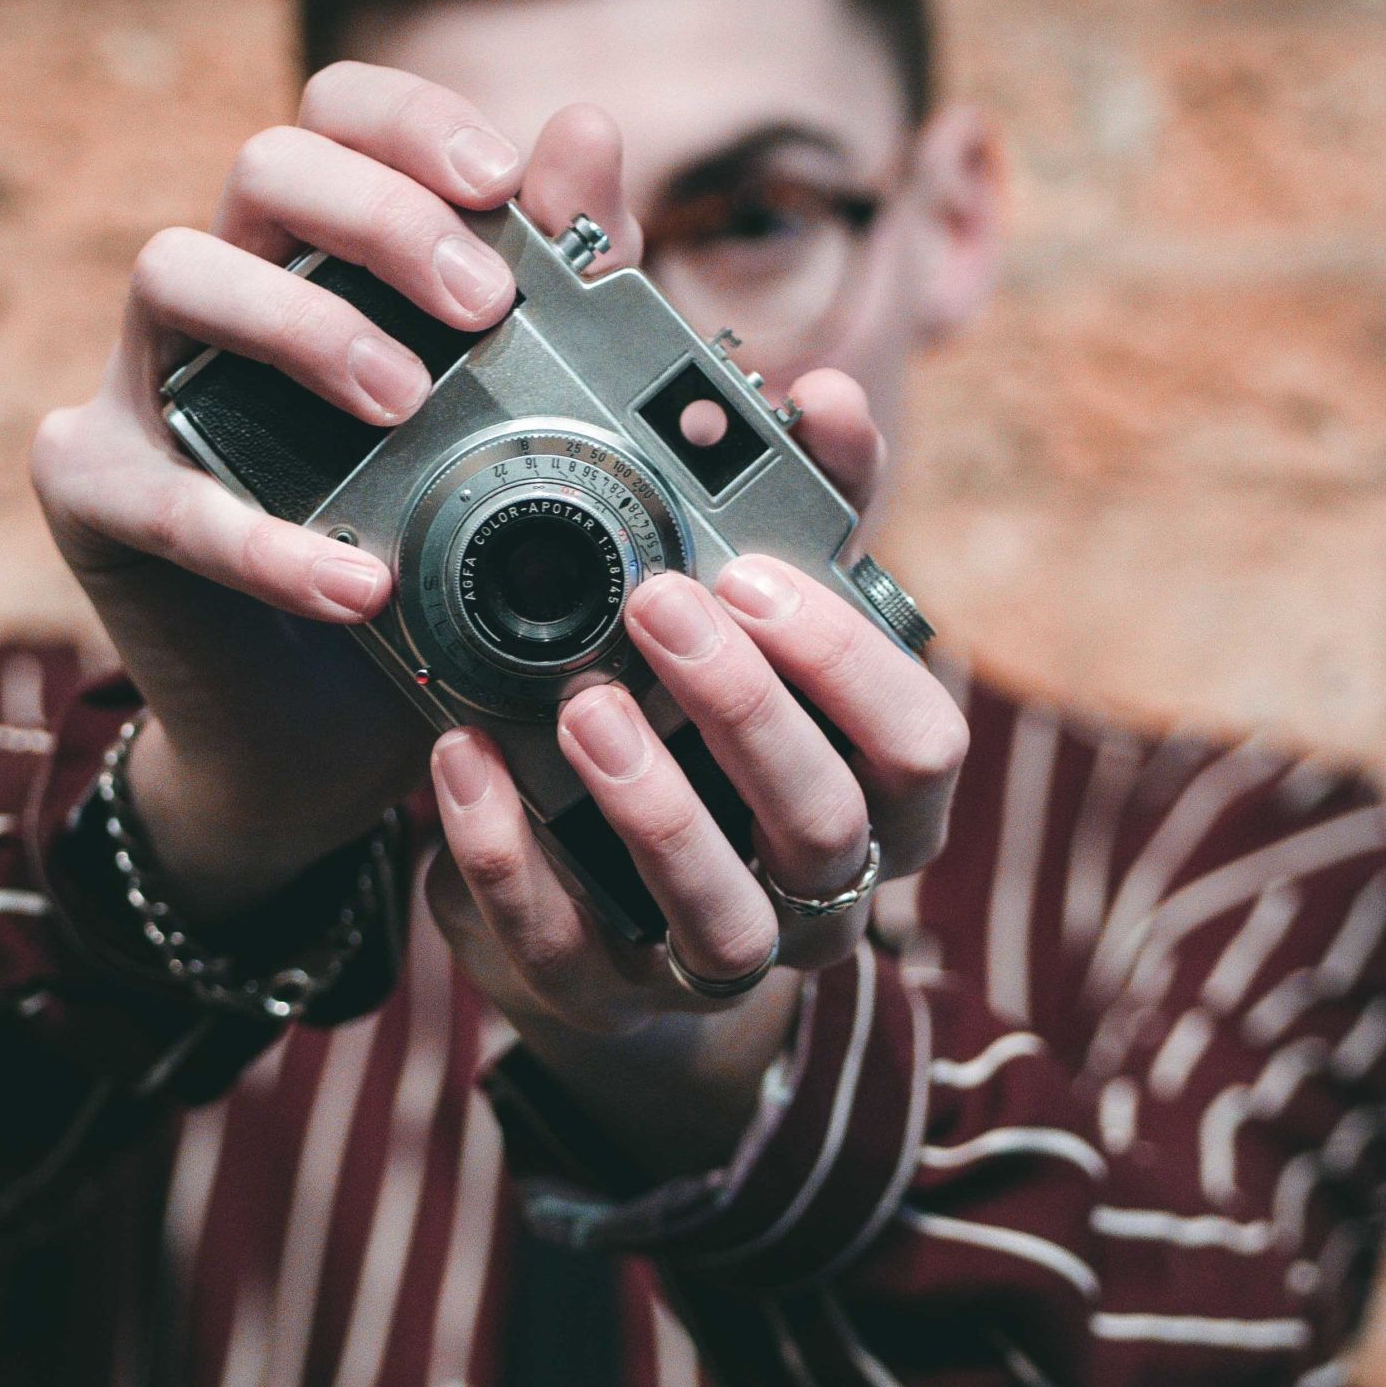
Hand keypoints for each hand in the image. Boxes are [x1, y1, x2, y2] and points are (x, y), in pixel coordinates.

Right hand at [30, 64, 640, 915]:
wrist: (332, 744)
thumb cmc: (427, 568)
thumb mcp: (514, 437)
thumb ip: (558, 291)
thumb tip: (590, 131)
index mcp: (317, 256)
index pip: (337, 118)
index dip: (410, 124)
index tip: (503, 181)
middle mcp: (222, 293)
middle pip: (263, 166)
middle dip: (378, 215)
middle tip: (480, 303)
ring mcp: (142, 381)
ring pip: (176, 270)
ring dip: (303, 325)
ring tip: (405, 403)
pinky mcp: (94, 490)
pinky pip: (156, 490)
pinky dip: (258, 537)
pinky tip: (356, 584)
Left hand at [426, 369, 967, 1174]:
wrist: (605, 911)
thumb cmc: (704, 740)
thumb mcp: (757, 631)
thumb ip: (803, 514)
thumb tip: (827, 394)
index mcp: (879, 802)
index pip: (921, 748)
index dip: (847, 666)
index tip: (755, 575)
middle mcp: (817, 896)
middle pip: (824, 825)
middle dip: (744, 711)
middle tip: (658, 604)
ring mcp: (710, 962)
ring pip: (719, 914)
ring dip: (651, 802)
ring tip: (580, 700)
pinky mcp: (597, 991)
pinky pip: (561, 943)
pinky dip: (507, 851)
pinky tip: (464, 761)